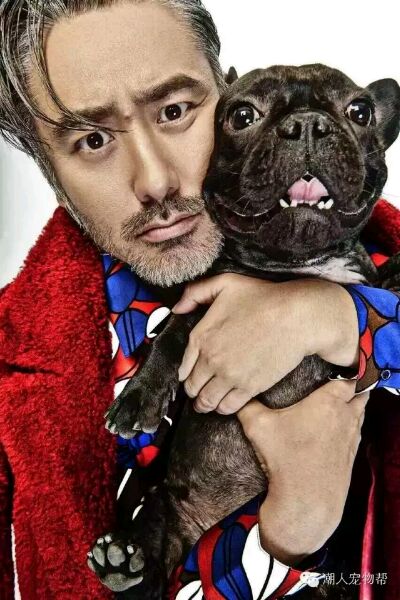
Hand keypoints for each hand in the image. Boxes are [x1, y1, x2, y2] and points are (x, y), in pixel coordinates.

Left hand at [172, 274, 358, 414]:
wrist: (296, 317)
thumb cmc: (263, 297)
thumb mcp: (225, 283)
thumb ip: (196, 292)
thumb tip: (177, 308)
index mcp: (202, 336)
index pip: (184, 366)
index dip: (185, 375)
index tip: (188, 377)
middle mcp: (212, 360)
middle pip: (193, 387)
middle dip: (193, 391)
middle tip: (197, 393)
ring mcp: (230, 376)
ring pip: (207, 401)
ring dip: (204, 404)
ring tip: (206, 404)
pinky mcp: (249, 387)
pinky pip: (228, 407)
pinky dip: (223, 409)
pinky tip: (224, 405)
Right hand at [238, 380, 368, 564]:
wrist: (305, 500)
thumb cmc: (285, 459)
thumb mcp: (258, 427)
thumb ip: (246, 406)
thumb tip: (233, 396)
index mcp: (329, 402)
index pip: (348, 378)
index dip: (342, 373)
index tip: (329, 371)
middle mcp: (346, 417)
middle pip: (359, 395)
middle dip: (350, 389)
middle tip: (331, 386)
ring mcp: (351, 438)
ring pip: (359, 415)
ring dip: (350, 409)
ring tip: (331, 407)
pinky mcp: (351, 457)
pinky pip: (354, 434)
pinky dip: (347, 429)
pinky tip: (329, 433)